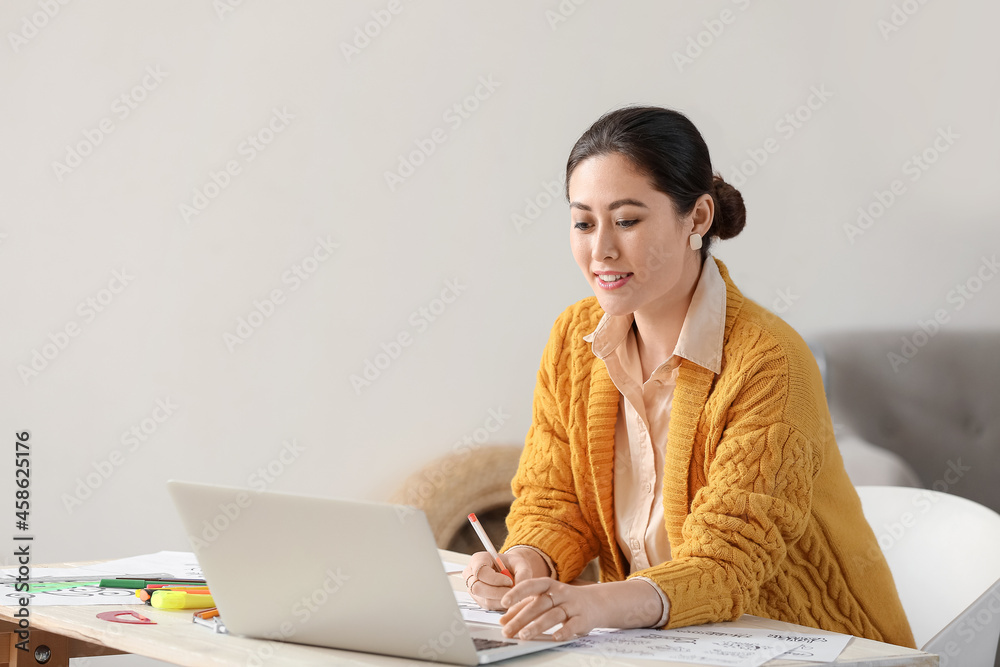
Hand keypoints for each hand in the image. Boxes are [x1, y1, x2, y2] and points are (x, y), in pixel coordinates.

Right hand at [463, 549, 545, 609]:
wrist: (511, 571)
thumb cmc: (513, 565)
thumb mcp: (521, 564)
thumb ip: (523, 573)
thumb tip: (519, 588)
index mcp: (478, 560)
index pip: (480, 572)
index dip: (495, 579)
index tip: (509, 581)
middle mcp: (471, 575)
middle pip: (478, 588)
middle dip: (498, 592)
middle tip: (513, 592)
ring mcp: (473, 589)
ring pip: (484, 600)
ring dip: (502, 600)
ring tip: (513, 594)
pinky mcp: (479, 600)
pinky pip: (489, 607)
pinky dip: (502, 605)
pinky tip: (509, 599)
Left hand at [499, 577, 664, 641]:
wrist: (597, 603)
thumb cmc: (565, 601)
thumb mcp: (545, 599)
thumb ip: (524, 607)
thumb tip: (503, 619)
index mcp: (549, 586)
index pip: (531, 585)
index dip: (517, 592)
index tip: (504, 602)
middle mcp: (561, 593)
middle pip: (539, 604)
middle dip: (522, 617)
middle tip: (508, 630)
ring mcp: (572, 606)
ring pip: (554, 615)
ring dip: (538, 626)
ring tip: (524, 636)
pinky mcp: (583, 619)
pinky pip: (573, 625)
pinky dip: (564, 632)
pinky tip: (555, 638)